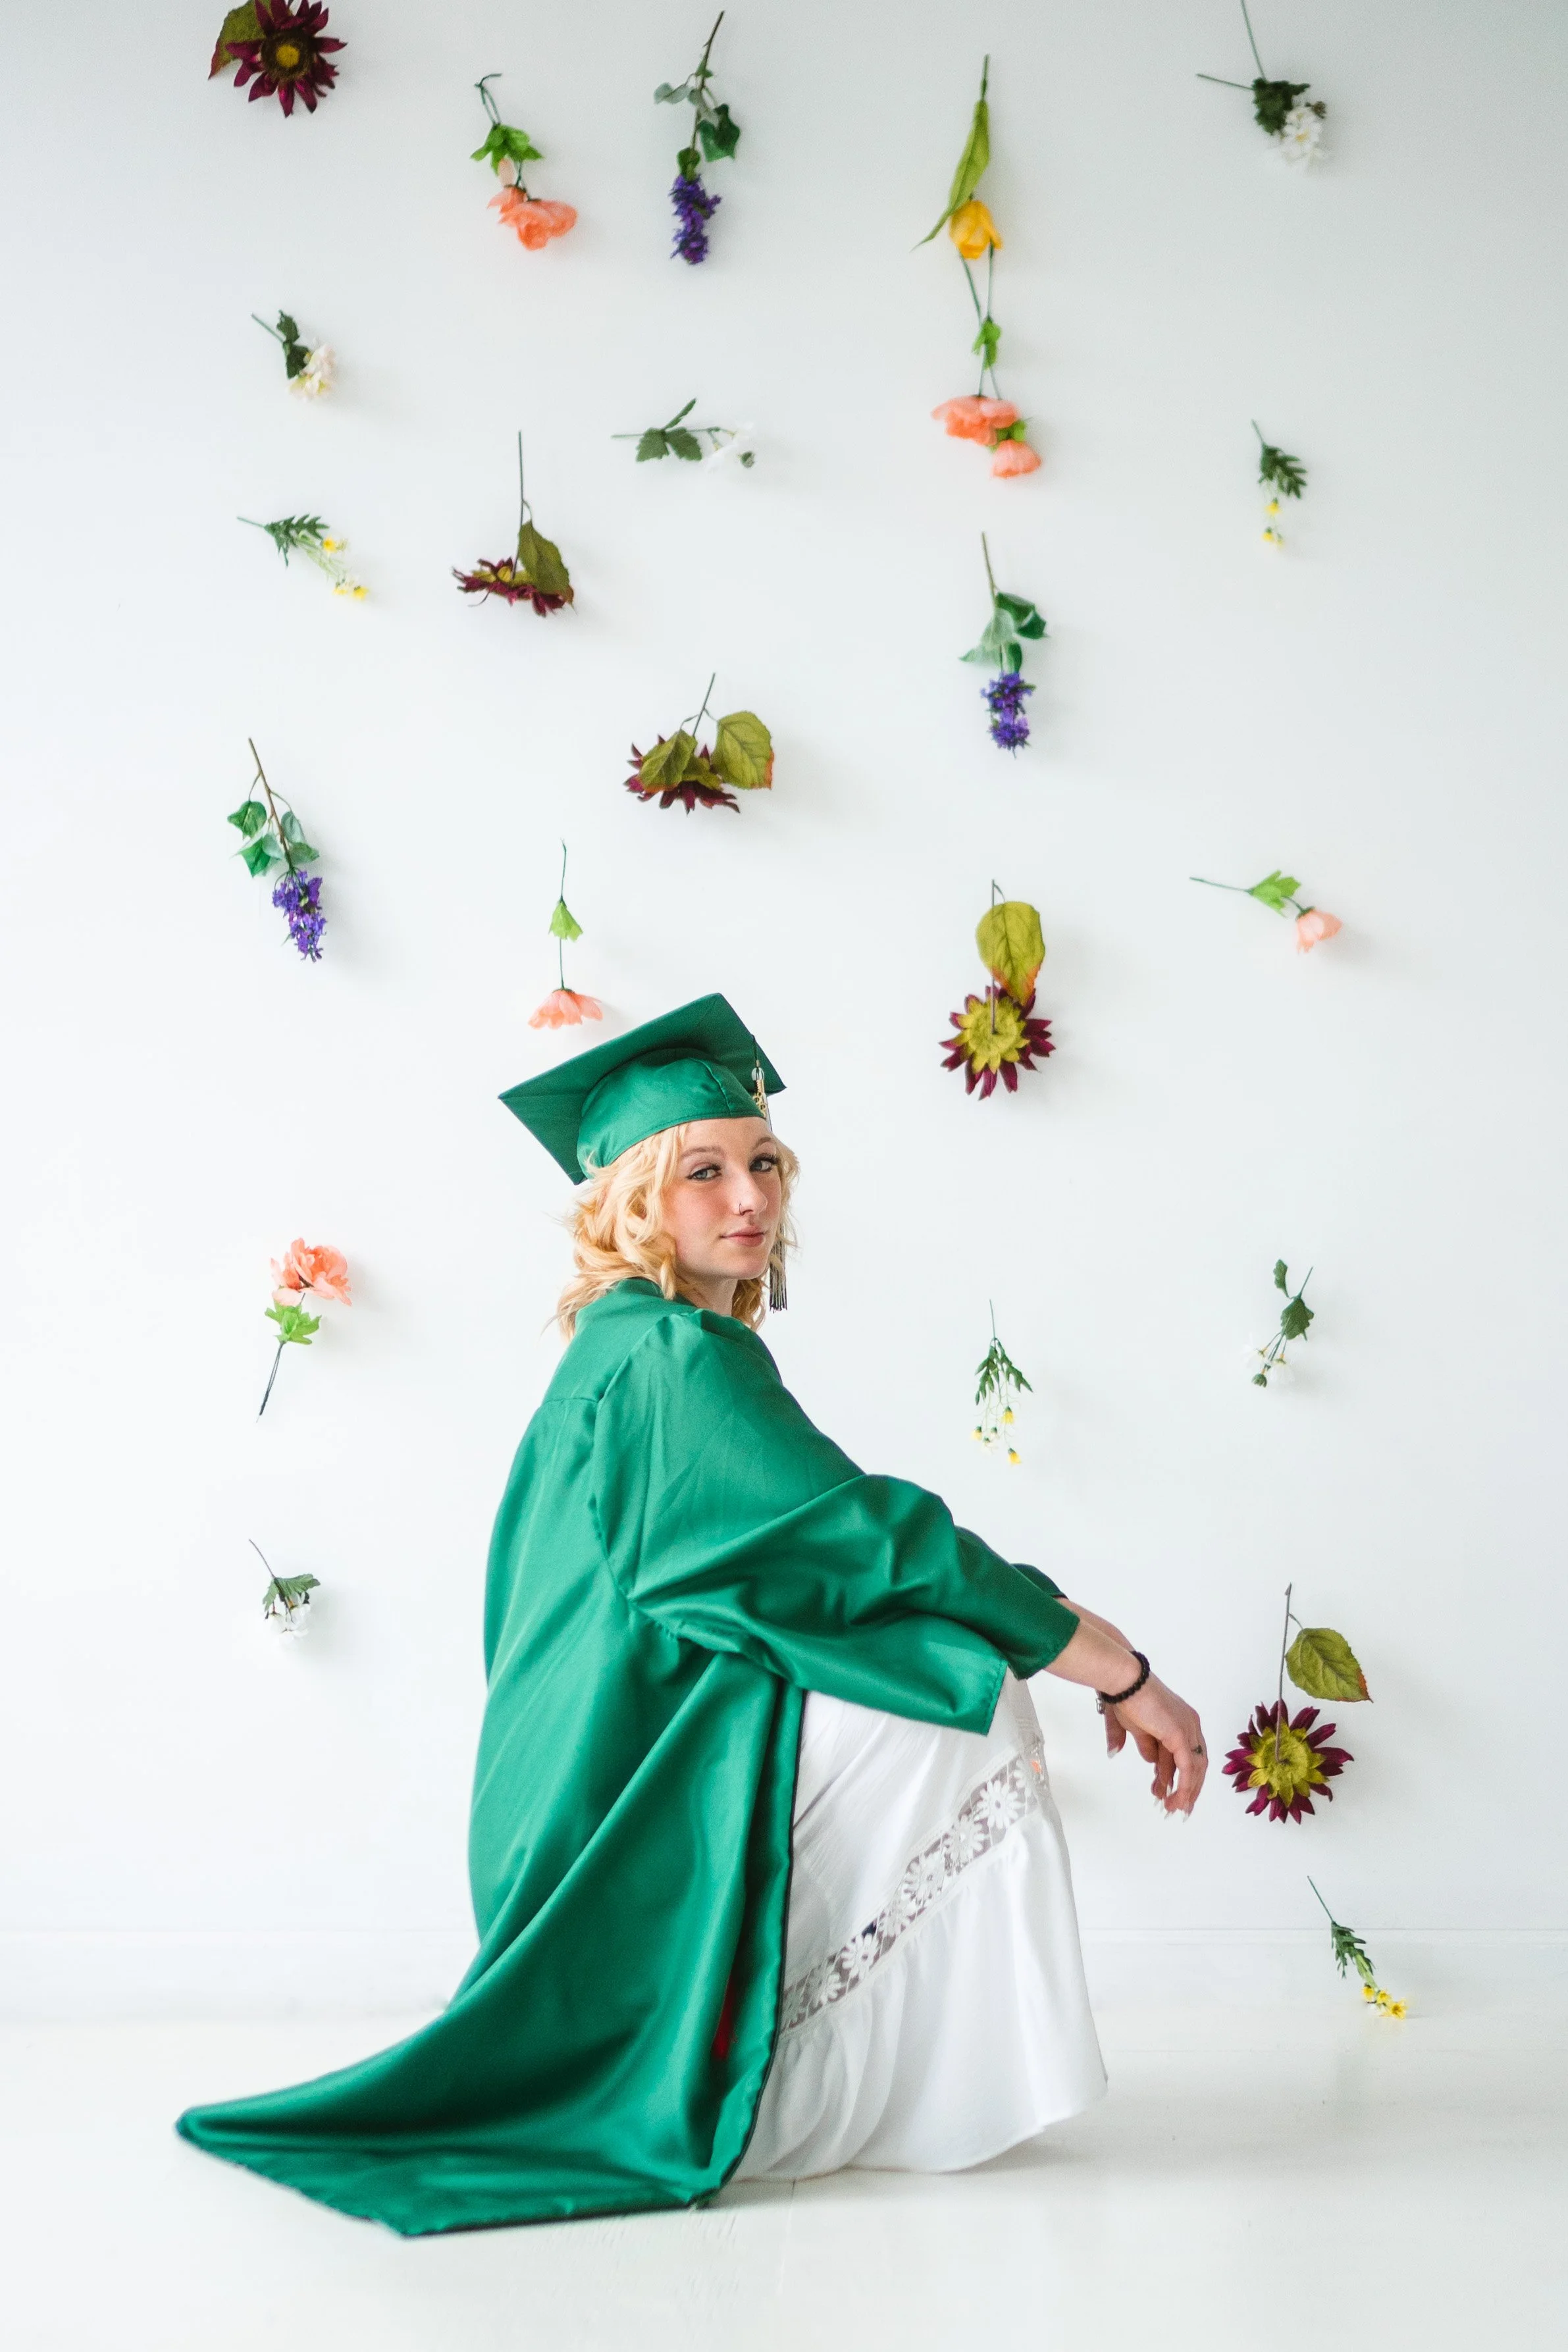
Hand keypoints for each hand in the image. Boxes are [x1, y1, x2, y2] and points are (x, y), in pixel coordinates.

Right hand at [1108, 1673, 1206, 1815]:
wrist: (1124, 1682)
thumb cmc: (1125, 1697)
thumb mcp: (1134, 1727)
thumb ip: (1142, 1744)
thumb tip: (1134, 1758)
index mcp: (1181, 1720)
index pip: (1188, 1754)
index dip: (1181, 1776)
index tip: (1169, 1793)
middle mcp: (1190, 1724)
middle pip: (1196, 1763)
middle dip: (1186, 1788)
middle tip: (1175, 1807)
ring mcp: (1188, 1729)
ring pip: (1194, 1769)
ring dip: (1184, 1792)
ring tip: (1172, 1808)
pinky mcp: (1180, 1735)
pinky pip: (1187, 1768)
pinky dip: (1184, 1786)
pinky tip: (1177, 1799)